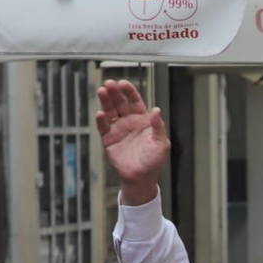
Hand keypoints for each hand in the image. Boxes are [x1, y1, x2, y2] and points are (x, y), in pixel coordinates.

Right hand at [96, 80, 169, 207]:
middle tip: (109, 83)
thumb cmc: (154, 161)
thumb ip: (158, 126)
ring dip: (105, 101)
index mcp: (143, 120)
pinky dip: (101, 120)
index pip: (135, 101)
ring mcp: (118, 129)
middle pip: (120, 102)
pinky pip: (103, 126)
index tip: (124, 83)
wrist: (141, 178)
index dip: (129, 91)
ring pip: (110, 110)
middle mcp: (129, 122)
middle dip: (115, 92)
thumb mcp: (161, 143)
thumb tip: (157, 110)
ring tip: (102, 91)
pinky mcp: (109, 139)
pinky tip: (101, 114)